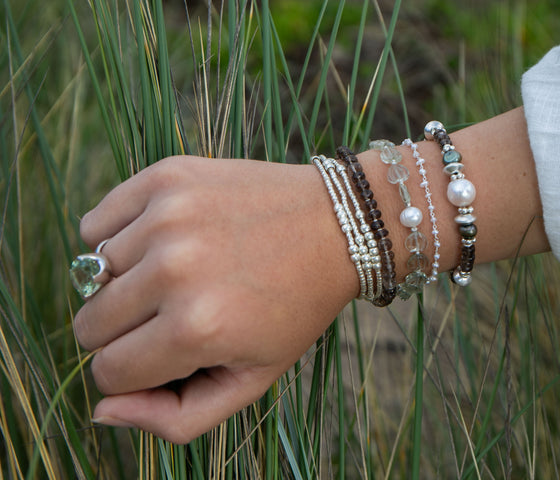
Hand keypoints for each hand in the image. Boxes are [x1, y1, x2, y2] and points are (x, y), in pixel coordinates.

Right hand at [74, 156, 356, 443]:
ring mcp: (167, 218)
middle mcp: (175, 271)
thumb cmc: (295, 308)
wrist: (336, 225)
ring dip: (127, 283)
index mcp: (197, 329)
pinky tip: (159, 243)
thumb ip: (176, 416)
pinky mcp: (165, 178)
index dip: (136, 372)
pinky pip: (94, 225)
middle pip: (91, 325)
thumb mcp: (253, 380)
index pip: (108, 372)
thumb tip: (102, 410)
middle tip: (172, 314)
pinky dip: (116, 239)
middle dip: (125, 332)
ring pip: (92, 276)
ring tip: (180, 273)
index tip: (170, 353)